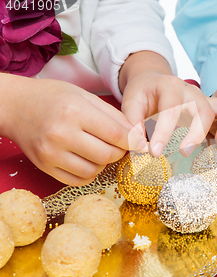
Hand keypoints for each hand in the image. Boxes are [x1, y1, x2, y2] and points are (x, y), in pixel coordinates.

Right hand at [0, 75, 145, 185]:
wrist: (15, 106)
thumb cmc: (54, 97)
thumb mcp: (86, 97)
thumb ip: (114, 116)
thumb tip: (138, 136)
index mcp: (75, 112)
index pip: (116, 135)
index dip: (133, 142)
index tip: (141, 144)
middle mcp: (61, 134)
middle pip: (108, 155)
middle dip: (119, 152)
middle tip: (117, 144)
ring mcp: (51, 153)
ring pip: (95, 170)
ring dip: (104, 163)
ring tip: (99, 149)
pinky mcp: (45, 166)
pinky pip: (79, 180)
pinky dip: (89, 172)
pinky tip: (87, 159)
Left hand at [119, 51, 216, 156]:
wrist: (152, 81)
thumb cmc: (142, 94)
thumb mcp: (130, 104)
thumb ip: (133, 125)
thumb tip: (140, 147)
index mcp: (169, 85)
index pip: (170, 109)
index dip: (163, 132)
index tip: (154, 153)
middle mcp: (190, 90)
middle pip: (200, 109)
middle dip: (195, 132)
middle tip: (183, 152)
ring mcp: (203, 98)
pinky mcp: (210, 107)